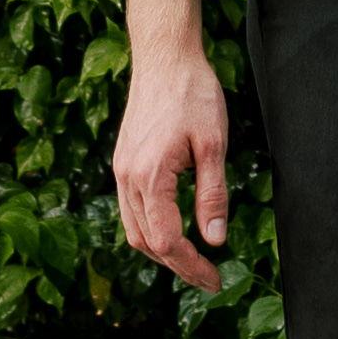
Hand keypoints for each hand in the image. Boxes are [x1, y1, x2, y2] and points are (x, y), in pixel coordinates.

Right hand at [113, 41, 232, 291]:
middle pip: (147, 242)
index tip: (216, 279)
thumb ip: (212, 194)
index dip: (192, 266)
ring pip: (135, 230)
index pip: (167, 241)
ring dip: (162, 252)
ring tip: (193, 262)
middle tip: (209, 278)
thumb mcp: (213, 144)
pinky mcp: (123, 163)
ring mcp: (121, 171)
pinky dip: (151, 230)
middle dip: (177, 265)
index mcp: (150, 176)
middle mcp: (128, 178)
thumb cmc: (192, 94)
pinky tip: (172, 230)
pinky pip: (131, 210)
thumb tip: (215, 240)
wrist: (164, 58)